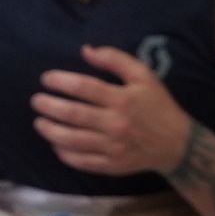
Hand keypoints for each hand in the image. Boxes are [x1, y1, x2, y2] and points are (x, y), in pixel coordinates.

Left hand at [34, 45, 193, 178]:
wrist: (178, 144)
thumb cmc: (158, 105)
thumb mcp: (144, 76)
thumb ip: (116, 59)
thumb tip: (86, 50)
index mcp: (123, 99)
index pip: (84, 88)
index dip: (60, 82)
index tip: (46, 79)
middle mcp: (116, 123)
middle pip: (73, 115)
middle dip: (49, 106)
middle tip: (36, 101)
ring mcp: (112, 147)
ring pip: (72, 140)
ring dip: (50, 131)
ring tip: (39, 122)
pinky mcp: (111, 165)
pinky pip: (81, 161)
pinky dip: (64, 153)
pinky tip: (55, 144)